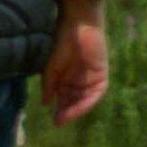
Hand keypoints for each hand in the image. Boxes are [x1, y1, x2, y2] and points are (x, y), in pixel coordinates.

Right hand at [42, 0, 108, 126]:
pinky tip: (78, 107)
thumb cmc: (60, 41)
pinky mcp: (101, 76)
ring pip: (83, 100)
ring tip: (66, 116)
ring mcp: (90, 79)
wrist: (78, 25)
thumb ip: (49, 84)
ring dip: (75, 109)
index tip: (53, 120)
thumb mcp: (50, 66)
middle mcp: (78, 80)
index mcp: (66, 77)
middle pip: (73, 101)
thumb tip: (46, 103)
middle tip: (59, 121)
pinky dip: (87, 102)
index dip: (59, 109)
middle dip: (67, 111)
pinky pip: (95, 94)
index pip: (63, 98)